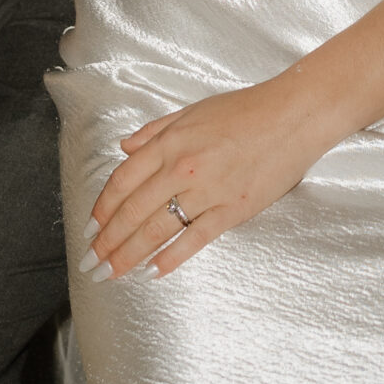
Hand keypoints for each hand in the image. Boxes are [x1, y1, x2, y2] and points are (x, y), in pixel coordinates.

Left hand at [83, 81, 327, 280]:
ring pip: (156, 230)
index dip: (102, 208)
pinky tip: (153, 272)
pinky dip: (171, 258)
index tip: (90, 228)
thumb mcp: (192, 110)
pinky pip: (194, 240)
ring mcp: (207, 191)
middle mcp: (182, 168)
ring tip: (112, 273)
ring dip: (129, 256)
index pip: (122, 181)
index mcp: (170, 142)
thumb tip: (124, 147)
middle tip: (91, 262)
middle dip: (107, 241)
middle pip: (133, 212)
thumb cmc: (245, 109)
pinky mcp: (232, 210)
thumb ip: (155, 131)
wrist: (293, 116)